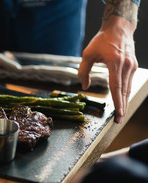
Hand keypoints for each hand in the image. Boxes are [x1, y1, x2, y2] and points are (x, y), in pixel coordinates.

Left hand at [79, 1, 137, 122]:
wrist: (119, 28)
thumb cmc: (101, 40)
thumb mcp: (87, 54)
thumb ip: (83, 71)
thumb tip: (84, 86)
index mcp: (114, 63)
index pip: (116, 86)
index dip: (117, 102)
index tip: (118, 113)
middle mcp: (126, 65)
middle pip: (124, 91)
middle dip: (122, 107)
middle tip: (118, 121)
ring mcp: (131, 66)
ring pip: (128, 88)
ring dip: (124, 102)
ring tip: (120, 114)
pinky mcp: (133, 66)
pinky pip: (129, 82)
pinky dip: (125, 93)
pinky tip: (122, 101)